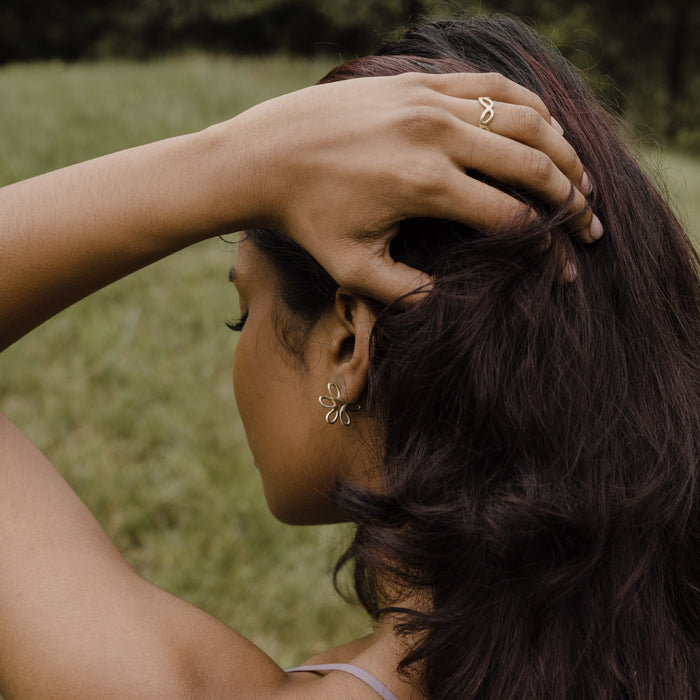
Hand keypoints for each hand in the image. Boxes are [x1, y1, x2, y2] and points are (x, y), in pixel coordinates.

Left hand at [228, 72, 599, 302]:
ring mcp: (430, 100)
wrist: (266, 156)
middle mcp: (436, 136)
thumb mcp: (353, 268)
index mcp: (425, 186)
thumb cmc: (307, 218)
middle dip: (570, 199)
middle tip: (592, 224)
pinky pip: (490, 84)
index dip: (542, 245)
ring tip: (582, 178)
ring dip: (562, 149)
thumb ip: (407, 291)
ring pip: (522, 117)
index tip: (561, 265)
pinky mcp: (419, 80)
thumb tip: (454, 304)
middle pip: (530, 164)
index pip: (508, 217)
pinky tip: (545, 126)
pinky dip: (527, 104)